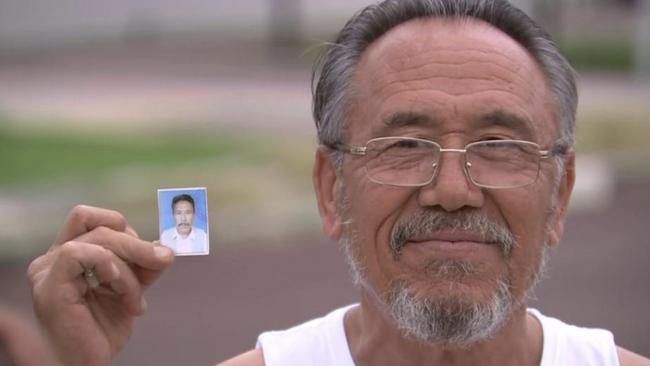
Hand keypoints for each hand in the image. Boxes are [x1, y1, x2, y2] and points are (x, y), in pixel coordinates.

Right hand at [27, 205, 173, 365]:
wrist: (87, 363)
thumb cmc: (102, 330)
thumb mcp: (131, 289)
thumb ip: (143, 267)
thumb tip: (164, 248)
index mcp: (69, 255)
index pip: (95, 219)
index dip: (126, 231)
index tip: (151, 255)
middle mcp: (53, 258)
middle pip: (101, 226)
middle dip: (139, 246)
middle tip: (163, 261)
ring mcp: (48, 270)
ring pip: (98, 238)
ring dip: (129, 267)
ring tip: (134, 300)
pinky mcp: (50, 285)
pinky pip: (79, 253)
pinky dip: (110, 266)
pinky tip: (119, 289)